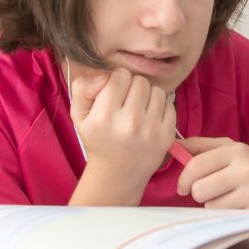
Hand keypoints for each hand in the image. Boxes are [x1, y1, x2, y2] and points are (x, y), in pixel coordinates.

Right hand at [69, 67, 175, 187]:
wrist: (118, 173)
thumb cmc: (98, 139)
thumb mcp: (79, 115)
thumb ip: (82, 88)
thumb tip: (103, 75)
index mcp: (105, 117)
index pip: (119, 76)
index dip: (116, 80)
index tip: (113, 93)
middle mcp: (129, 123)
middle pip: (139, 81)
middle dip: (132, 87)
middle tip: (126, 102)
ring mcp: (151, 129)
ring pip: (156, 90)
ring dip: (147, 96)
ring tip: (138, 109)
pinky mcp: (167, 134)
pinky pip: (169, 104)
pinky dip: (160, 107)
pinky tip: (149, 118)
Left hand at [175, 137, 248, 208]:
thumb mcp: (232, 148)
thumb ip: (201, 146)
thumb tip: (173, 146)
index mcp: (237, 151)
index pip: (196, 165)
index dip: (183, 178)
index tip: (183, 186)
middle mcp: (246, 170)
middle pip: (199, 190)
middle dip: (199, 193)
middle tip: (212, 191)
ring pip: (210, 207)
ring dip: (214, 205)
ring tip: (231, 197)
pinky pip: (225, 219)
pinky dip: (227, 215)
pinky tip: (240, 206)